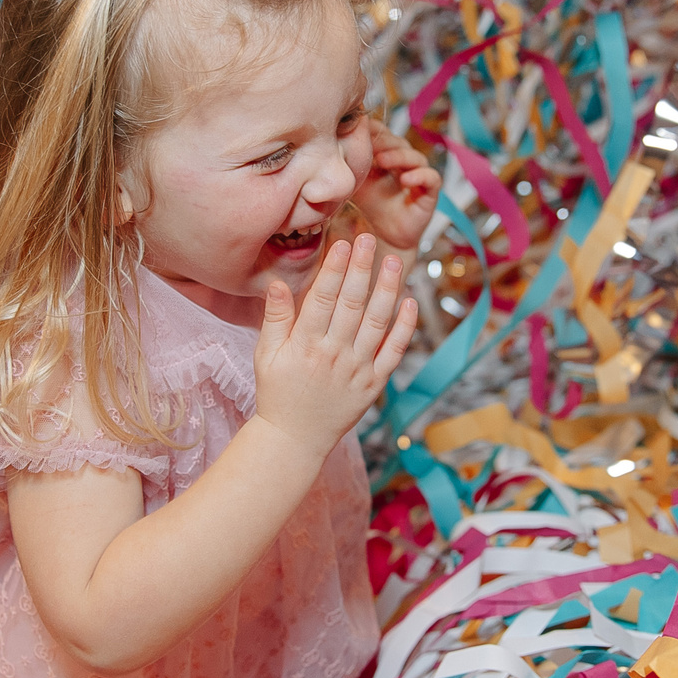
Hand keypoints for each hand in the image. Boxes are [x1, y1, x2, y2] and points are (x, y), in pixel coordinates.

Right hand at [252, 234, 417, 456]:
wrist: (295, 439)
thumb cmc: (277, 392)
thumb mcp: (266, 355)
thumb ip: (275, 318)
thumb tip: (277, 282)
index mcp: (305, 344)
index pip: (323, 298)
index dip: (335, 268)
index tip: (343, 243)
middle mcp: (334, 354)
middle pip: (352, 304)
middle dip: (362, 268)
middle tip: (370, 239)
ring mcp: (358, 369)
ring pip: (377, 322)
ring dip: (388, 290)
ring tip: (394, 262)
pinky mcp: (374, 384)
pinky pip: (394, 352)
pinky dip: (405, 327)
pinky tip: (410, 302)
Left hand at [353, 124, 440, 250]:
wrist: (384, 234)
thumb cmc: (371, 204)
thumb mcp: (357, 180)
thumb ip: (351, 161)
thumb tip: (335, 140)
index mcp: (387, 154)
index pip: (383, 134)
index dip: (373, 131)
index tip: (358, 132)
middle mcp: (405, 161)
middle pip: (399, 142)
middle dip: (383, 142)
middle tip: (368, 146)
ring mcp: (419, 174)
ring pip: (415, 156)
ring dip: (399, 156)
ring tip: (382, 161)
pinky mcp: (430, 191)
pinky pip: (431, 178)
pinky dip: (420, 175)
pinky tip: (405, 180)